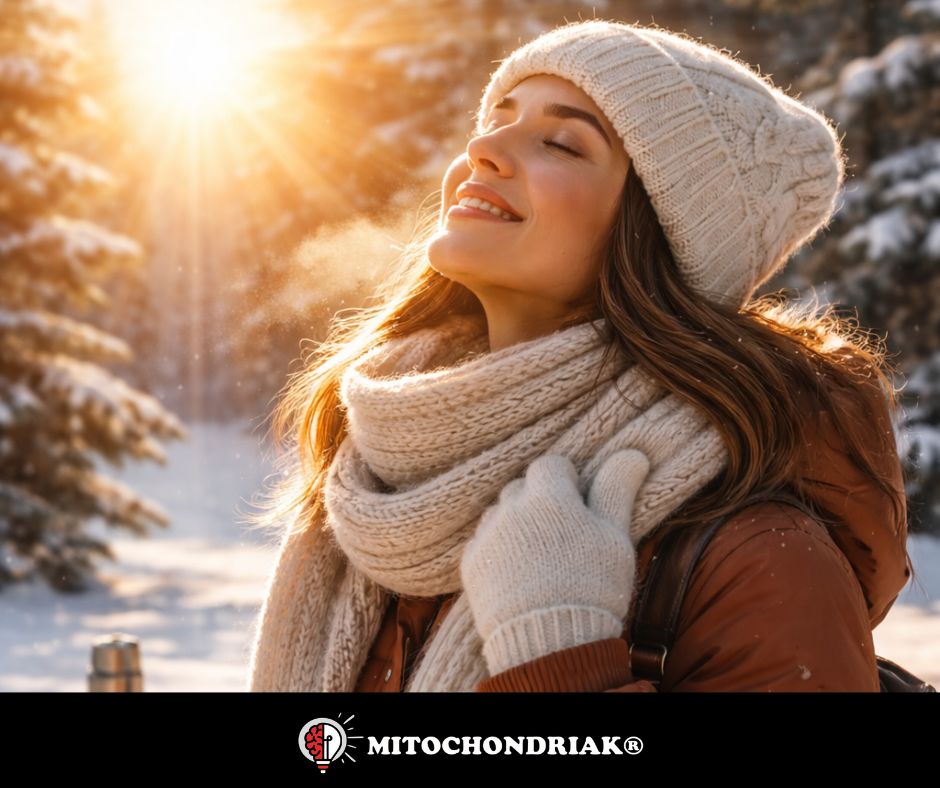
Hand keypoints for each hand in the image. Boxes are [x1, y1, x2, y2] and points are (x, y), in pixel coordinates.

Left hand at [460, 449, 650, 675]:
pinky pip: (484, 542)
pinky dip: (499, 550)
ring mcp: (487, 535)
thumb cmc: (592, 586)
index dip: (567, 481)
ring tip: (539, 556)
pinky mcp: (471, 563)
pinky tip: (518, 573)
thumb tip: (632, 453)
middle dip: (540, 501)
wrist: (550, 643)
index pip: (551, 465)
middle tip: (561, 534)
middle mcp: (511, 508)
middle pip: (523, 487)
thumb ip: (617, 491)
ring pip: (501, 513)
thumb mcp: (615, 537)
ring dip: (517, 524)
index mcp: (548, 496)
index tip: (578, 504)